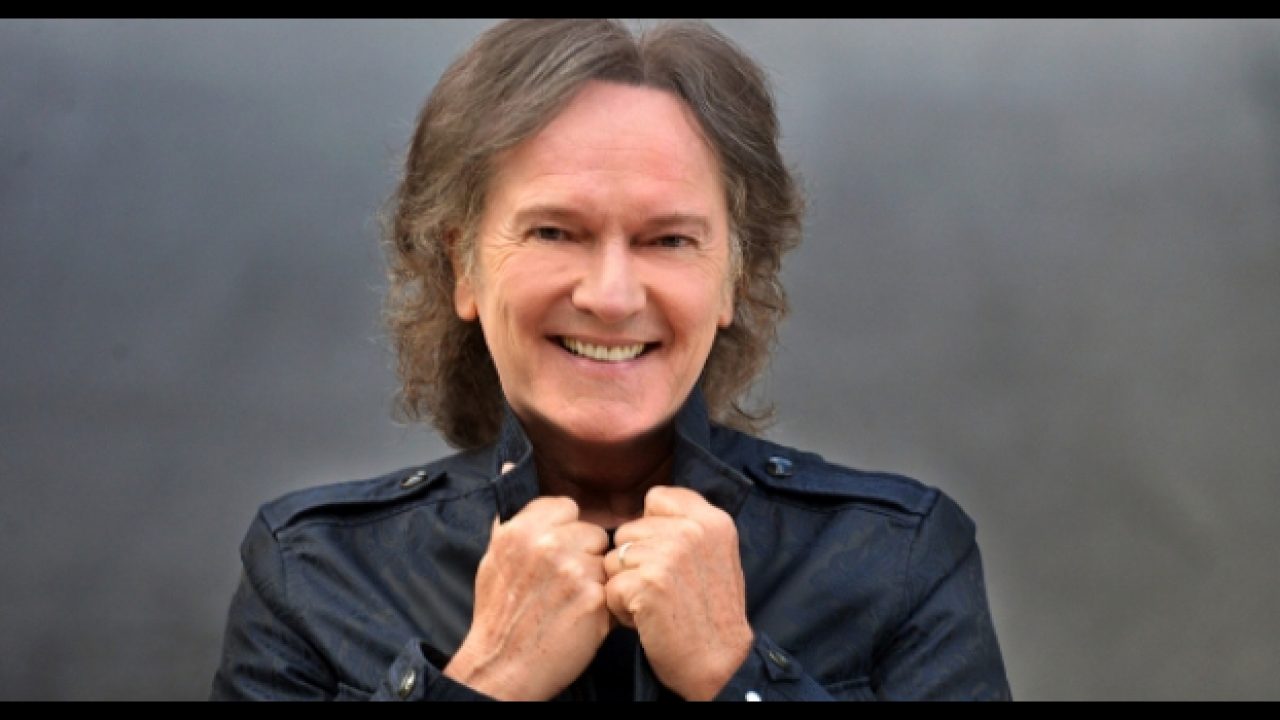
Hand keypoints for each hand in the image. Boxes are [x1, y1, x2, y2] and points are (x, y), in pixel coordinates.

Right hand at [445, 496, 610, 699]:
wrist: (502, 666)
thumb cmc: (499, 614)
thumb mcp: (493, 557)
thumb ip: (510, 513)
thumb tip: (511, 466)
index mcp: (520, 529)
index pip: (566, 507)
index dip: (566, 532)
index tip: (556, 556)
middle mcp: (546, 544)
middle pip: (591, 531)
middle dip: (584, 555)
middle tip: (564, 586)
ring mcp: (572, 570)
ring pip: (605, 558)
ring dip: (597, 578)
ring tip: (572, 603)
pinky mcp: (594, 598)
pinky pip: (614, 586)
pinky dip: (605, 604)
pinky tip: (583, 618)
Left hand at [604, 486, 753, 699]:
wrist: (719, 662)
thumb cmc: (712, 612)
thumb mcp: (716, 554)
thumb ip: (687, 526)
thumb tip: (647, 509)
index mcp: (711, 519)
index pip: (656, 498)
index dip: (650, 528)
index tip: (665, 556)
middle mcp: (692, 530)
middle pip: (628, 530)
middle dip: (634, 560)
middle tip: (661, 588)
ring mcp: (669, 554)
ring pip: (614, 558)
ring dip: (625, 584)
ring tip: (653, 603)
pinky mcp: (648, 583)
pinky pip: (610, 586)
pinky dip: (619, 608)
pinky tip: (645, 619)